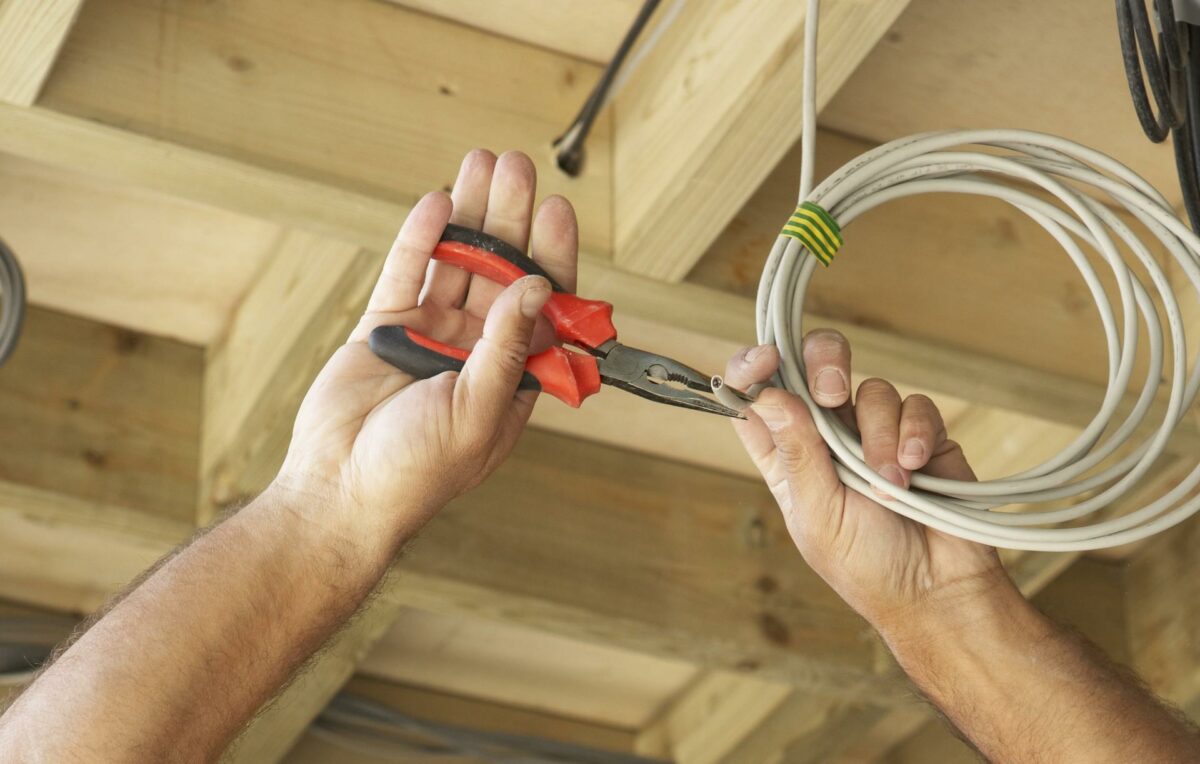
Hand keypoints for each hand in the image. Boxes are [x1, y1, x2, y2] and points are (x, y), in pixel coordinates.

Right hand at [277, 150, 578, 545]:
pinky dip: (422, 238)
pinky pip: (408, 273)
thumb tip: (539, 287)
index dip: (551, 254)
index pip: (543, 305)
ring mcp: (431, 336)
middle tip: (519, 167)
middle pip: (503, 271)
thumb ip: (509, 347)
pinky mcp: (386, 329)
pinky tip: (439, 203)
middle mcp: (477, 351)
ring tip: (481, 162)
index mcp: (513, 377)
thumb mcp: (477, 411)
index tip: (556, 208)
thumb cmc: (416, 473)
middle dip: (512, 217)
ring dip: (472, 214)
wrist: (340, 493)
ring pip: (458, 263)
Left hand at [724, 331, 1010, 631]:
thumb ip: (798, 452)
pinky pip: (915, 404)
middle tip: (833, 391)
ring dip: (878, 434)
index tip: (763, 360)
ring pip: (871, 389)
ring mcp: (874, 431)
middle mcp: (827, 436)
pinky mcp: (920, 432)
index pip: (757, 398)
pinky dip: (914, 433)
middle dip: (824, 364)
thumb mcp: (818, 513)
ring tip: (889, 482)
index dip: (753, 369)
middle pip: (815, 368)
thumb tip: (767, 395)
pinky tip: (916, 467)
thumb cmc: (867, 565)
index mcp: (787, 457)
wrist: (938, 588)